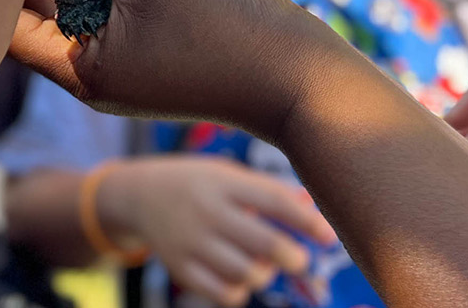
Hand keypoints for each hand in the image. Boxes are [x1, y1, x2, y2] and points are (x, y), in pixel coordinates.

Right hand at [102, 156, 336, 307]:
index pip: (273, 201)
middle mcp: (206, 211)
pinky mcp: (180, 269)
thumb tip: (313, 206)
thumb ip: (269, 190)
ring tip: (260, 264)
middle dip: (293, 258)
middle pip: (264, 244)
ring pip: (247, 274)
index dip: (307, 221)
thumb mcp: (228, 173)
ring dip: (264, 274)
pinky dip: (240, 292)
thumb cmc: (199, 183)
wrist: (139, 194)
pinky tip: (238, 278)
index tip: (328, 238)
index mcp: (222, 182)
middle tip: (298, 260)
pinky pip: (224, 294)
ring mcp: (191, 242)